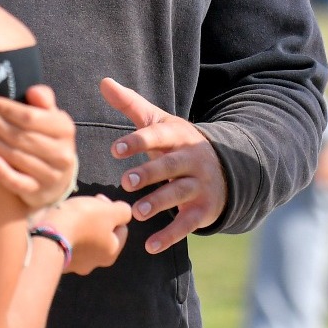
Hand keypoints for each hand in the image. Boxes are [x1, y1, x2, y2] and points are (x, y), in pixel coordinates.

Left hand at [0, 85, 77, 210]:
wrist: (56, 179)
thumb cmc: (46, 139)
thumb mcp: (50, 117)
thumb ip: (43, 100)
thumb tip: (33, 91)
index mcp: (65, 128)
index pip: (32, 117)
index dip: (8, 109)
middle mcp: (62, 153)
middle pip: (22, 136)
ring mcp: (52, 175)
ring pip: (17, 156)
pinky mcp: (39, 193)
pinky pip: (17, 182)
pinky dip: (2, 171)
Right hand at [47, 195, 132, 274]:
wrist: (47, 235)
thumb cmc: (82, 221)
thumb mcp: (110, 211)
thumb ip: (123, 211)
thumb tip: (123, 213)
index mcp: (111, 253)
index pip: (121, 229)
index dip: (112, 211)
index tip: (99, 200)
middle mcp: (94, 263)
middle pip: (102, 235)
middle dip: (96, 219)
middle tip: (85, 206)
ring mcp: (74, 265)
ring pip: (84, 240)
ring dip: (80, 227)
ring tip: (70, 214)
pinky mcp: (57, 261)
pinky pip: (67, 243)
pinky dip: (66, 234)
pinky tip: (59, 225)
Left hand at [103, 78, 228, 254]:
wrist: (224, 168)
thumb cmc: (178, 144)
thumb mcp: (160, 123)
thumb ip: (131, 105)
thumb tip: (104, 82)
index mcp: (178, 136)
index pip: (159, 136)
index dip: (138, 142)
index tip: (116, 150)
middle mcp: (192, 159)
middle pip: (171, 165)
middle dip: (150, 173)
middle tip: (126, 182)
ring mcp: (200, 185)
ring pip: (180, 194)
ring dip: (159, 203)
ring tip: (138, 211)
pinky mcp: (204, 209)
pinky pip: (187, 224)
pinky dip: (170, 236)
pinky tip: (150, 246)